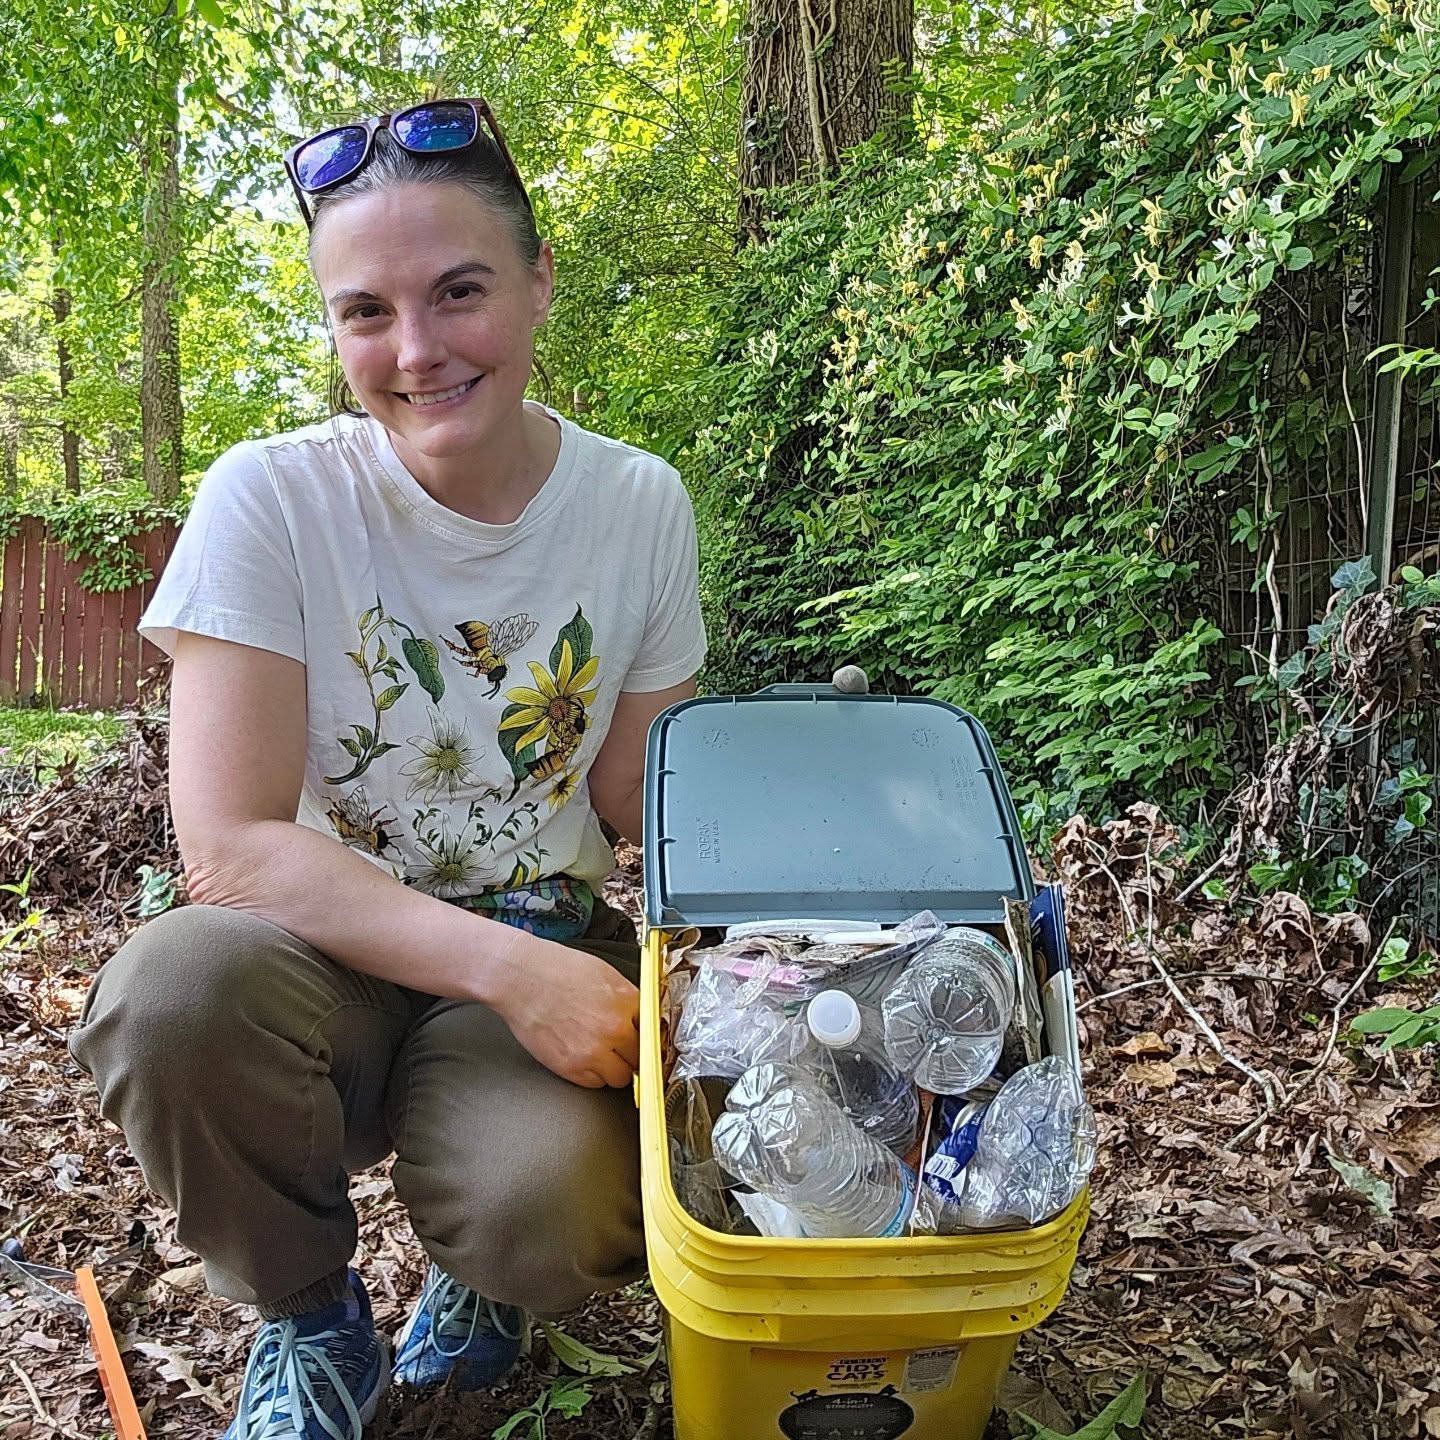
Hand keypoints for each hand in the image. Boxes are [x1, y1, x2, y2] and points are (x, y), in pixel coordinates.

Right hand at [488, 930, 639, 1087]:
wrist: (521, 977)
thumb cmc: (555, 969)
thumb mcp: (604, 974)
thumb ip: (626, 998)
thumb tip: (637, 1015)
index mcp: (627, 1000)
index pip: (653, 1030)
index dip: (646, 1036)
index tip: (644, 1041)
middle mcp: (615, 1027)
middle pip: (640, 1056)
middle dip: (631, 1053)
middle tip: (619, 1047)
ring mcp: (594, 1050)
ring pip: (621, 1077)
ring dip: (613, 1068)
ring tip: (599, 1054)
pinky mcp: (572, 1066)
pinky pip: (595, 1084)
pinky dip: (592, 1076)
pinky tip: (582, 1058)